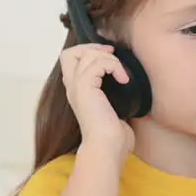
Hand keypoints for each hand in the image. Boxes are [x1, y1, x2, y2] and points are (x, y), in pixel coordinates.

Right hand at [59, 43, 133, 158]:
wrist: (107, 147)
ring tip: (121, 73)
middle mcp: (73, 87)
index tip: (109, 56)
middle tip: (112, 56)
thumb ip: (112, 95)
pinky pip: (97, 63)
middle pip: (70, 53)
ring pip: (86, 54)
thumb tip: (125, 84)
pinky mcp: (85, 88)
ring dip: (108, 58)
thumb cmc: (113, 136)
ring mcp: (77, 87)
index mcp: (77, 92)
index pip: (70, 60)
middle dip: (93, 48)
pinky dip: (114, 66)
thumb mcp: (113, 109)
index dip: (88, 52)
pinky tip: (124, 80)